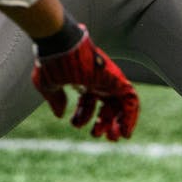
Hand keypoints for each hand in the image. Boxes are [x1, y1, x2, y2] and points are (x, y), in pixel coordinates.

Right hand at [31, 27, 139, 141]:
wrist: (59, 43)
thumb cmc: (51, 61)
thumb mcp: (50, 84)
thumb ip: (56, 99)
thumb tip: (60, 114)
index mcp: (82, 79)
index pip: (89, 100)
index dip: (84, 115)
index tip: (75, 124)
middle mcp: (98, 79)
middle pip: (107, 103)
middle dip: (104, 122)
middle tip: (97, 135)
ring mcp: (108, 78)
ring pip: (121, 104)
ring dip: (118, 122)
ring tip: (111, 138)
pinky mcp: (117, 78)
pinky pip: (131, 99)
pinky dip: (130, 117)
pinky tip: (124, 131)